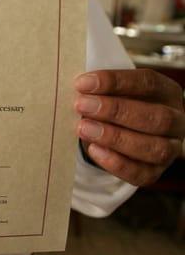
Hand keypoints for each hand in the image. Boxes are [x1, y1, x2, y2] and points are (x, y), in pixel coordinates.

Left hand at [74, 69, 184, 185]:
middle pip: (156, 117)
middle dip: (115, 111)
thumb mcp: (112, 93)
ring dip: (115, 138)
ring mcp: (169, 149)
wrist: (117, 135)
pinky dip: (116, 163)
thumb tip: (79, 91)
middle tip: (82, 105)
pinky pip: (140, 173)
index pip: (148, 83)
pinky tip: (94, 150)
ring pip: (154, 148)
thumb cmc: (115, 106)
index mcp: (167, 92)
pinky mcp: (154, 172)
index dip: (115, 82)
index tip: (82, 83)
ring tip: (84, 128)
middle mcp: (175, 121)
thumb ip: (100, 91)